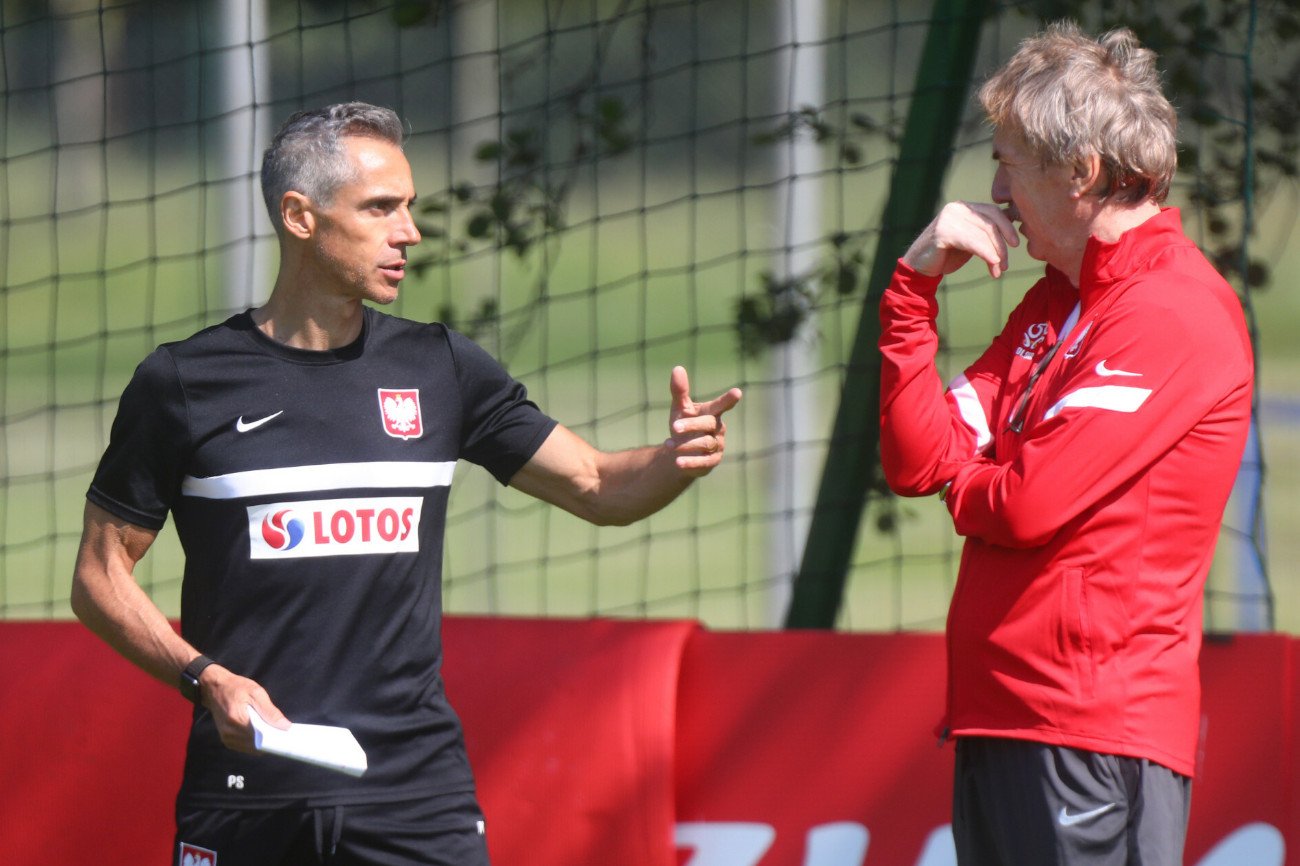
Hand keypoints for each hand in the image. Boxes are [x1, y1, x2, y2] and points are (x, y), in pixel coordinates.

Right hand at [200, 665, 289, 753]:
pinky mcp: (226, 740)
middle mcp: (230, 733)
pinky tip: (261, 733)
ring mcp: (227, 738)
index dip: (276, 740)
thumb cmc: (236, 687)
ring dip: (263, 743)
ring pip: (252, 748)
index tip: (287, 737)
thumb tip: (285, 727)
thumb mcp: (256, 693)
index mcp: (238, 719)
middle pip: (257, 745)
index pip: (262, 738)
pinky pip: (244, 747)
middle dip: (271, 741)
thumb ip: (270, 711)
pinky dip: (254, 742)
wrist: (214, 689)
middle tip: (282, 733)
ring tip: (272, 732)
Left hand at [666, 366, 742, 475]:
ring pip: (705, 443)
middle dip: (692, 425)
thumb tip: (677, 368)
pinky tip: (677, 461)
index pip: (721, 405)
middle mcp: (717, 428)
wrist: (680, 452)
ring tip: (668, 445)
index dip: (728, 399)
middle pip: (708, 424)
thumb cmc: (684, 425)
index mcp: (712, 413)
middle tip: (674, 426)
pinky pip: (703, 462)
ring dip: (686, 444)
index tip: (737, 392)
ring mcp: (717, 446)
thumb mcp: (680, 408)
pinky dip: (690, 462)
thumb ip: (680, 391)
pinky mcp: (712, 462)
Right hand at [902, 201, 1019, 278]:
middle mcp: (956, 208)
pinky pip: (972, 242)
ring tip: (998, 271)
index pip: (993, 212)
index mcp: (964, 207)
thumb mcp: (970, 241)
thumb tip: (1011, 226)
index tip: (1016, 244)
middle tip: (1005, 265)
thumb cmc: (945, 256)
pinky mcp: (943, 232)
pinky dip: (985, 253)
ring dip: (995, 255)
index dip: (1007, 227)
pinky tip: (993, 263)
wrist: (919, 268)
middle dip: (1001, 246)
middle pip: (989, 223)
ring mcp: (948, 218)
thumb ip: (985, 233)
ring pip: (983, 234)